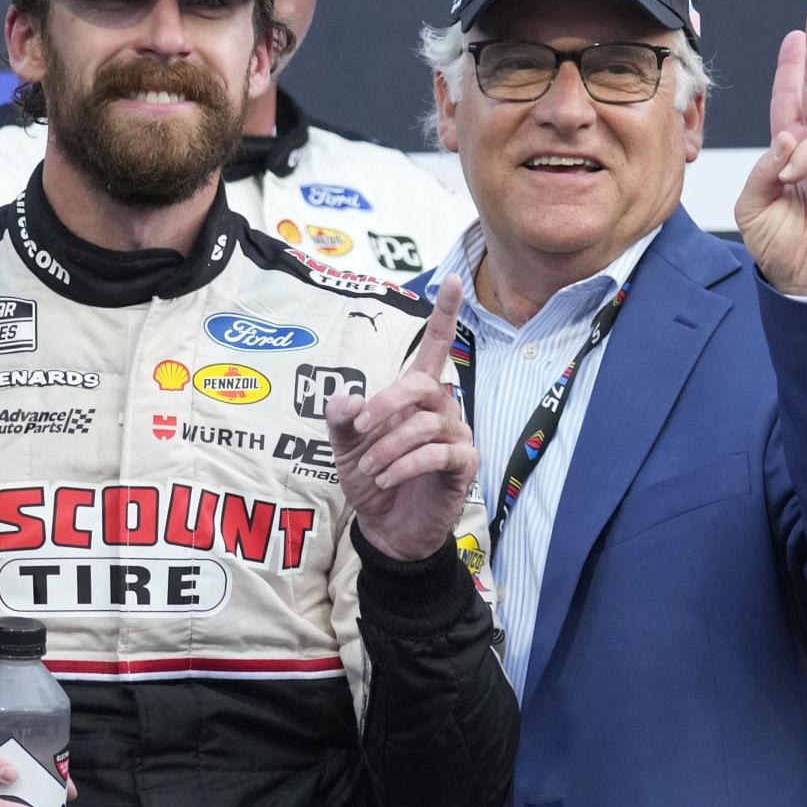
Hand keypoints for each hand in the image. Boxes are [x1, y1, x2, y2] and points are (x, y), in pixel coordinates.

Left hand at [328, 276, 476, 560]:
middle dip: (385, 403)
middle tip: (359, 429)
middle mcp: (442, 408)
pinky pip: (439, 454)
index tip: (455, 279)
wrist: (385, 528)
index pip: (437, 346)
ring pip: (425, 424)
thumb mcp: (344, 445)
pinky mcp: (463, 466)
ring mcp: (456, 436)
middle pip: (421, 384)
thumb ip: (342, 418)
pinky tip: (385, 479)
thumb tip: (348, 399)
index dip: (446, 314)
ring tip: (368, 467)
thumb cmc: (370, 477)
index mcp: (416, 394)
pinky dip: (406, 465)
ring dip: (389, 446)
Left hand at [735, 7, 806, 294]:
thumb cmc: (777, 244)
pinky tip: (795, 174)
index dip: (790, 70)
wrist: (804, 278)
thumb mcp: (752, 203)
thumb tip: (786, 138)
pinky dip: (805, 155)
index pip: (788, 102)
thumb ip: (763, 167)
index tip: (794, 38)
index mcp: (785, 152)